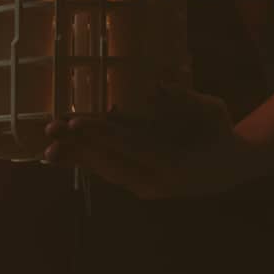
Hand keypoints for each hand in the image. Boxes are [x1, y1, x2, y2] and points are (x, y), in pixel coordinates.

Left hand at [42, 82, 258, 198]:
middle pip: (110, 163)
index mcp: (175, 163)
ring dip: (75, 159)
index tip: (77, 123)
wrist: (226, 169)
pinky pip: (108, 173)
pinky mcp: (136, 185)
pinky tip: (62, 155)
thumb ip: (186, 100)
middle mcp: (156, 182)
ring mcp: (145, 187)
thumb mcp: (212, 110)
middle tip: (50, 130)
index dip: (103, 134)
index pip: (132, 147)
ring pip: (105, 172)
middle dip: (78, 147)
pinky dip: (85, 163)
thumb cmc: (218, 132)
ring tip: (47, 147)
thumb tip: (158, 86)